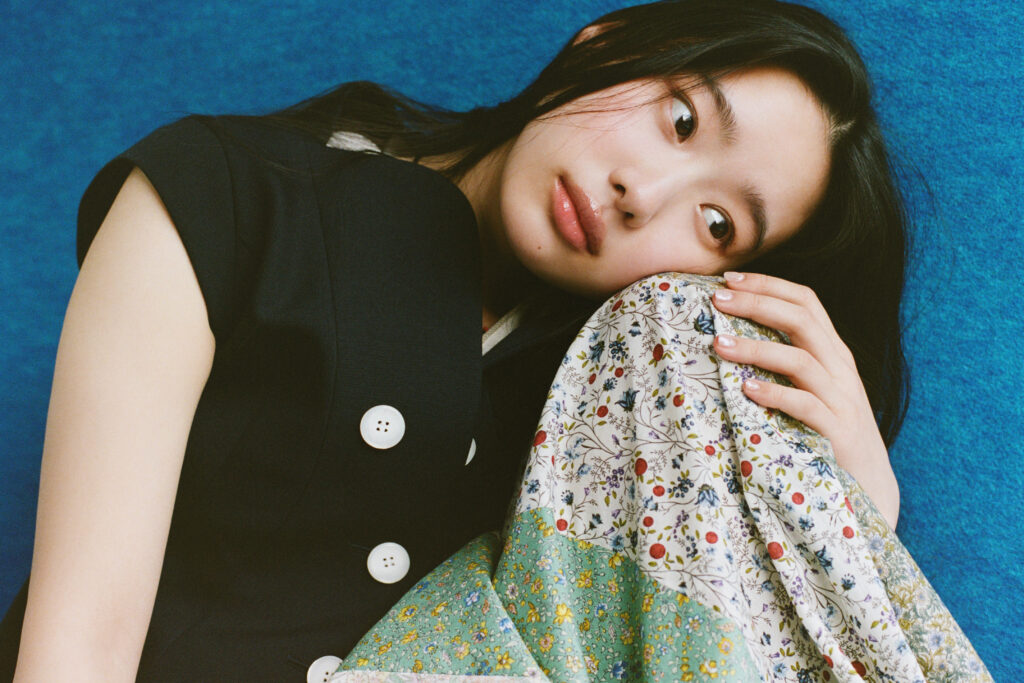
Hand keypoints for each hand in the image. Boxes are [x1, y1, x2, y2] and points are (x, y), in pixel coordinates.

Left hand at [710, 271, 899, 528]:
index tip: (728, 278)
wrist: (869, 486)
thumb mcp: (811, 387)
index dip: (769, 284)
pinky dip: (775, 394)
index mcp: (833, 352)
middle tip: (716, 299)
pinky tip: (746, 389)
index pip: (806, 301)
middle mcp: (840, 368)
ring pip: (800, 359)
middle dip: (756, 303)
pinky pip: (806, 406)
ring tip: (718, 344)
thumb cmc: (826, 432)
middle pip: (801, 319)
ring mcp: (842, 399)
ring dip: (756, 348)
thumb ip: (785, 360)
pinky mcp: (837, 432)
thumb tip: (730, 335)